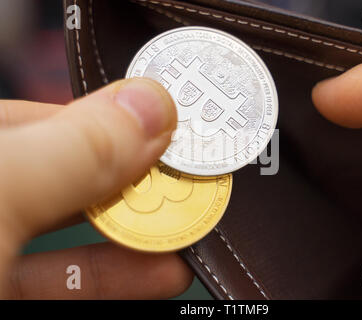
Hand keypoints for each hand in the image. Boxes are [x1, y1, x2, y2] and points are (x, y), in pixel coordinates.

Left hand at [0, 78, 192, 298]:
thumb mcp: (1, 196)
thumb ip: (73, 149)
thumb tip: (151, 105)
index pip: (45, 114)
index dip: (112, 116)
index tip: (170, 128)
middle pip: (69, 171)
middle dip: (136, 175)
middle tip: (189, 179)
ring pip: (73, 228)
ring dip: (139, 231)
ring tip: (190, 225)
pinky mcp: (5, 294)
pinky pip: (68, 280)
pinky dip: (120, 275)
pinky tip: (164, 272)